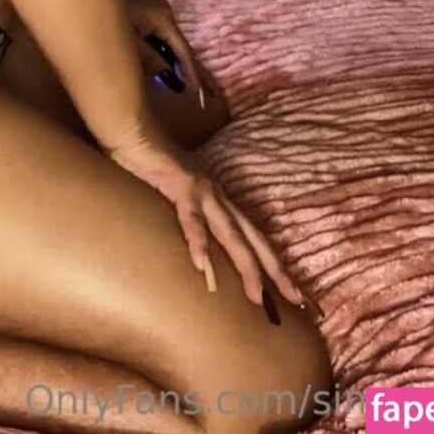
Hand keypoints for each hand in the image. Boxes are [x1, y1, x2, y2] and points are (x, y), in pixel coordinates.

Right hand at [104, 128, 305, 311]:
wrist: (137, 132)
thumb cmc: (152, 168)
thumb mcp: (175, 200)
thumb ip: (188, 221)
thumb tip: (193, 254)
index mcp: (220, 202)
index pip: (253, 237)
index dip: (273, 263)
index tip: (293, 292)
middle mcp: (218, 197)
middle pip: (254, 239)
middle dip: (276, 271)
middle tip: (297, 300)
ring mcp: (203, 192)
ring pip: (231, 234)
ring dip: (247, 265)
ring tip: (258, 295)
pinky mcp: (181, 187)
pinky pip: (191, 219)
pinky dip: (198, 241)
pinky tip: (201, 263)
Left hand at [124, 0, 212, 111]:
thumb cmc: (102, 14)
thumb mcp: (126, 40)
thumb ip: (147, 59)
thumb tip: (164, 73)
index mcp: (163, 17)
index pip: (183, 50)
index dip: (191, 73)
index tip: (199, 93)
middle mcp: (164, 13)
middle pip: (178, 46)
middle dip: (184, 69)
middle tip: (198, 93)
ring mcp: (155, 12)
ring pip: (168, 43)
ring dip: (170, 62)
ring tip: (182, 86)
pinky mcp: (145, 14)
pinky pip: (158, 38)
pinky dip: (160, 52)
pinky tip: (161, 67)